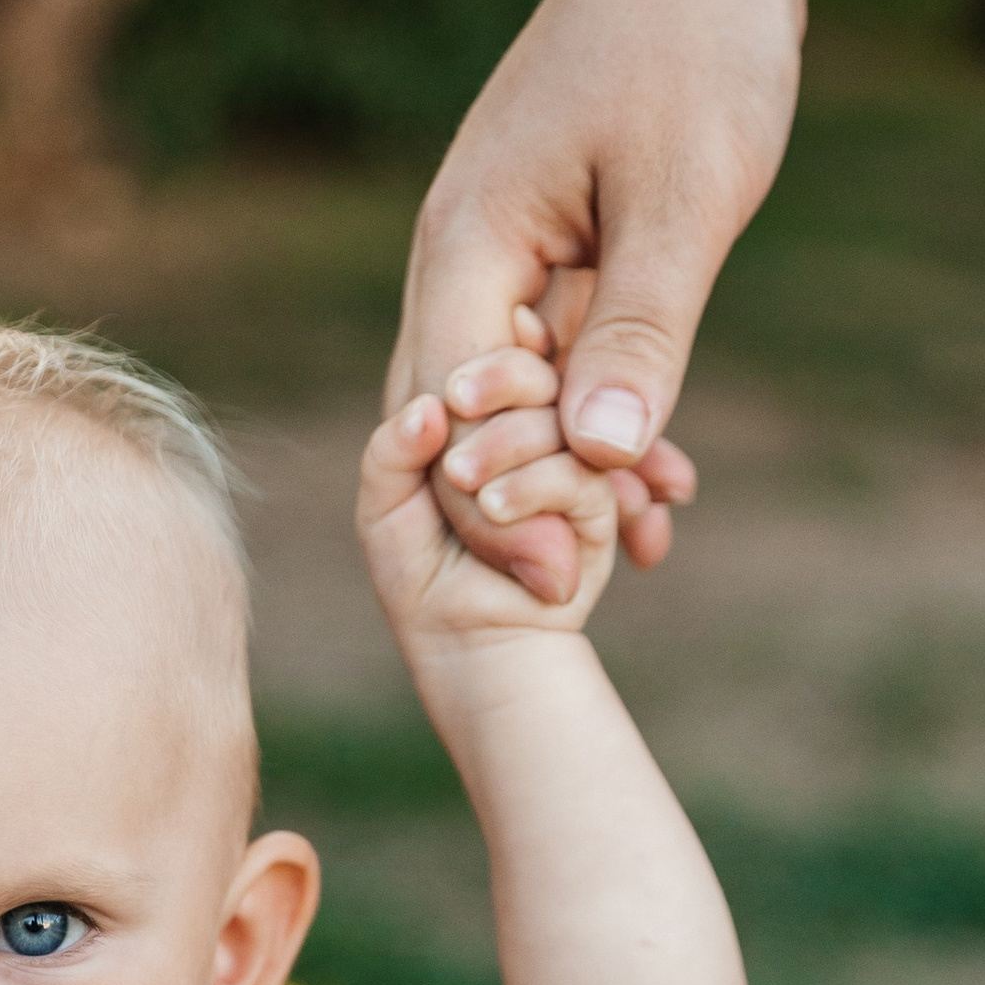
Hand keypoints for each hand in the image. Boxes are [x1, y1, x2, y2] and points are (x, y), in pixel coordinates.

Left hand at [360, 321, 619, 669]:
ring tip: (483, 506)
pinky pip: (580, 470)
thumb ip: (393, 453)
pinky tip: (503, 514)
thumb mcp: (386, 508)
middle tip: (465, 436)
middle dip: (504, 384)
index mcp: (474, 405)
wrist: (470, 644)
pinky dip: (542, 489)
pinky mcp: (598, 500)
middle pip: (534, 360)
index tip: (456, 384)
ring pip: (559, 410)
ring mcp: (567, 454)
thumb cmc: (420, 569)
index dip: (480, 349)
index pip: (488, 340)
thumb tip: (429, 411)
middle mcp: (527, 419)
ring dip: (514, 447)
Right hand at [392, 0, 806, 597]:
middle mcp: (465, 252)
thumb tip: (598, 458)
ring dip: (574, 466)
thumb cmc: (697, 42)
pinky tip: (663, 476)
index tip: (566, 576)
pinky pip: (563, 352)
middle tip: (607, 578)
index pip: (448, 412)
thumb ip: (641, 331)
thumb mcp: (684, 198)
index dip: (496, 500)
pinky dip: (603, 411)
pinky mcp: (558, 237)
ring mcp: (508, 245)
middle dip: (528, 501)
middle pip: (465, 417)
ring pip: (520, 392)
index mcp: (467, 243)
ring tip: (650, 542)